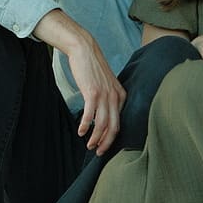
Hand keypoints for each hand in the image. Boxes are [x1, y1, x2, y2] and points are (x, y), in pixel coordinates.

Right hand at [68, 41, 125, 155]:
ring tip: (89, 145)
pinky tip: (81, 132)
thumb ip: (108, 98)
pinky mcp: (92, 93)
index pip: (120, 122)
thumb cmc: (93, 68)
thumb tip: (103, 116)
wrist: (85, 50)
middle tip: (99, 152)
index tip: (104, 145)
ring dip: (96, 138)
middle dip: (106, 142)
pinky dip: (86, 126)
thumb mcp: (106, 84)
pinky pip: (90, 116)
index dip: (112, 137)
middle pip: (114, 127)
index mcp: (121, 95)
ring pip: (103, 124)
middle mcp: (115, 96)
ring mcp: (105, 95)